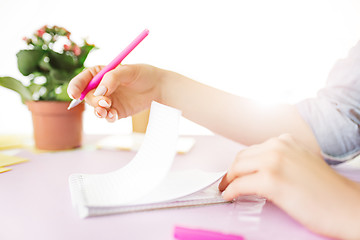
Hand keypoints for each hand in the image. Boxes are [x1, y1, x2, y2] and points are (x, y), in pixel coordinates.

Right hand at [67, 64, 162, 121]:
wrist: (158, 87)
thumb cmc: (143, 74)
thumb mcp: (128, 71)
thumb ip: (112, 79)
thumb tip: (99, 92)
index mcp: (100, 74)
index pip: (82, 80)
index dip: (75, 87)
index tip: (73, 94)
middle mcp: (101, 88)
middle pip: (87, 96)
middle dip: (93, 101)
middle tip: (106, 102)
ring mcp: (109, 101)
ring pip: (96, 108)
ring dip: (98, 111)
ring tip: (107, 109)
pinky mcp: (117, 111)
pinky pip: (107, 116)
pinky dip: (108, 117)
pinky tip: (114, 115)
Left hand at [219, 134, 359, 238]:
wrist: (348, 206)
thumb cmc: (328, 191)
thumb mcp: (301, 162)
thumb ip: (281, 160)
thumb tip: (257, 170)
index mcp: (285, 140)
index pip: (252, 150)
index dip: (241, 163)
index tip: (235, 172)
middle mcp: (278, 146)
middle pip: (241, 157)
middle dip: (231, 171)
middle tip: (227, 182)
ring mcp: (274, 161)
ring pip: (237, 169)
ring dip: (229, 180)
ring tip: (227, 189)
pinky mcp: (271, 180)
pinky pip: (239, 185)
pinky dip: (230, 191)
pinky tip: (229, 196)